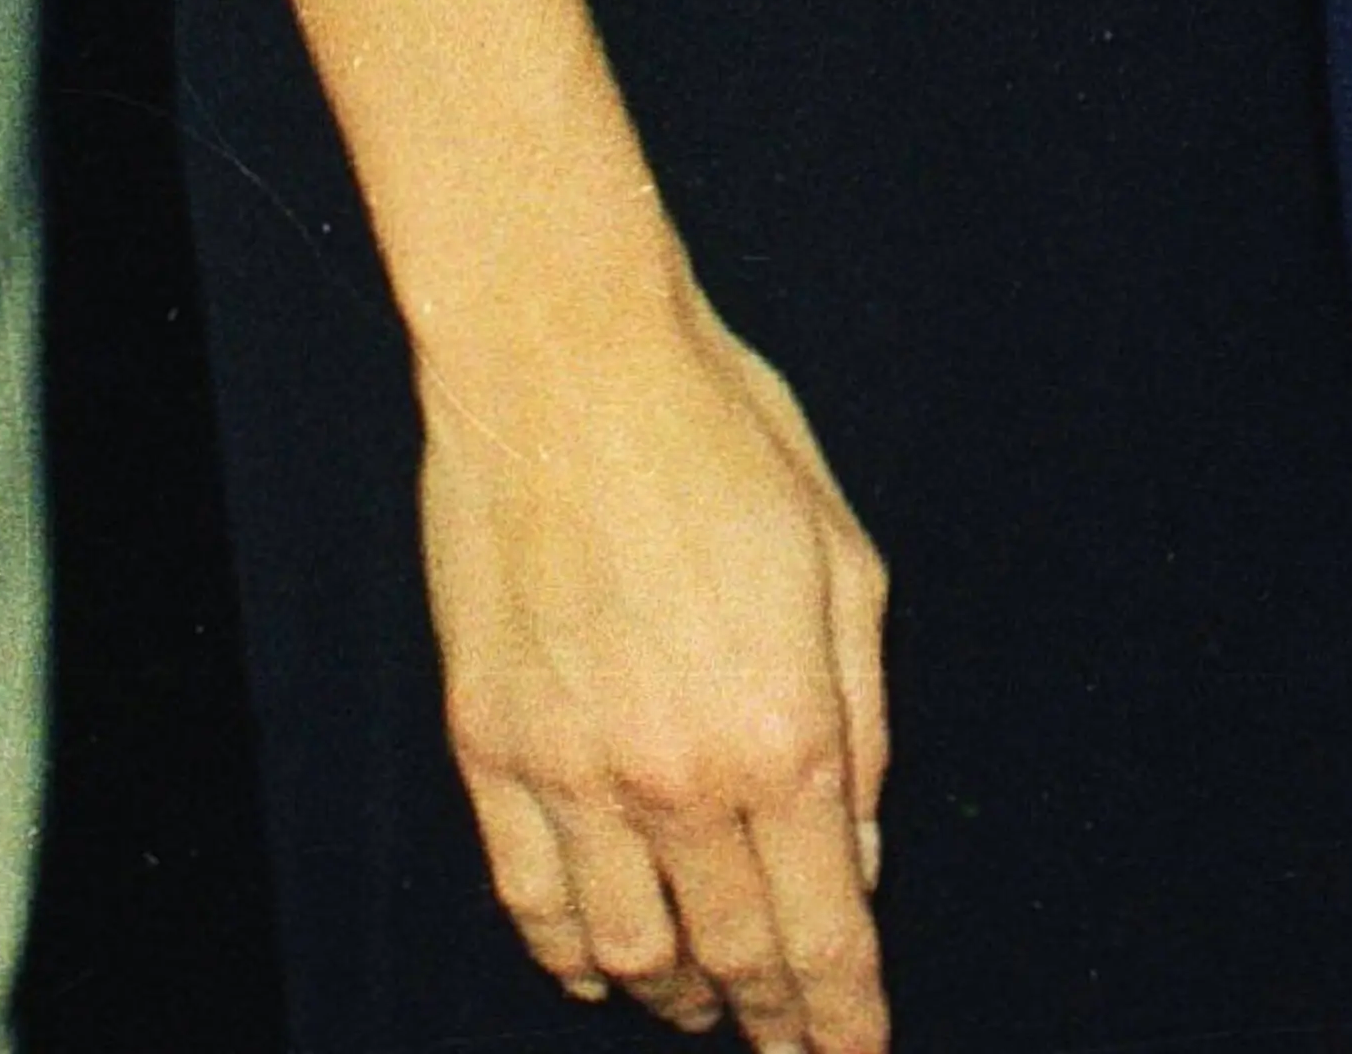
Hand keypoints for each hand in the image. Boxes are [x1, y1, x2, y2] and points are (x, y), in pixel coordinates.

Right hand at [418, 276, 893, 1042]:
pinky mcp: (489, 749)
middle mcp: (675, 775)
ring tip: (709, 1011)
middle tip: (797, 1053)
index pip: (823, 927)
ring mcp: (569, 771)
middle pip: (730, 956)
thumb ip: (862, 724)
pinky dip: (568, 956)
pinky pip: (528, 898)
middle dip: (773, 1023)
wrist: (569, 367)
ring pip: (624, 952)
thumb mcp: (847, 567)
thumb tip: (860, 848)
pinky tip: (599, 969)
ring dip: (675, 1000)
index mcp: (784, 731)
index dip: (844, 1012)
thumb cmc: (723, 439)